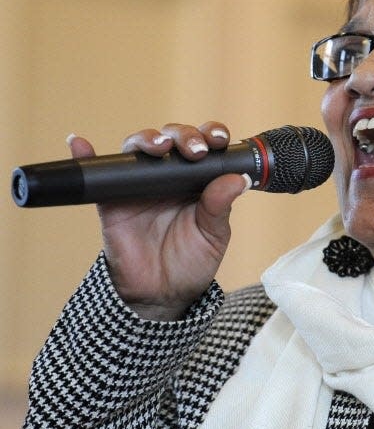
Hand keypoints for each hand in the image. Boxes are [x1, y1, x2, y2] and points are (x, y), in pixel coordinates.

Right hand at [69, 122, 248, 320]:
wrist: (161, 294)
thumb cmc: (191, 262)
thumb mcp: (213, 235)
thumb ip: (220, 206)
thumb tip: (238, 178)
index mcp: (199, 179)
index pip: (205, 145)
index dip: (210, 134)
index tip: (219, 139)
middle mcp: (170, 176)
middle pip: (172, 139)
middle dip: (183, 136)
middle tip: (194, 150)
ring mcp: (139, 184)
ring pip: (139, 148)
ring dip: (147, 139)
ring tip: (158, 147)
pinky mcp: (112, 199)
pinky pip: (97, 174)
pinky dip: (85, 155)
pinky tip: (79, 142)